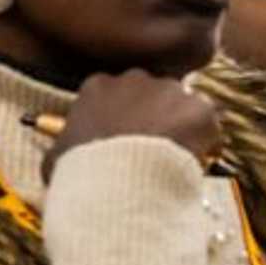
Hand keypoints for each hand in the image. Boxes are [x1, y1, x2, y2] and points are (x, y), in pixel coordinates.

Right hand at [46, 70, 221, 177]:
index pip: (118, 96)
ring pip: (183, 108)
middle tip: (156, 152)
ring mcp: (170, 91)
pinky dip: (206, 144)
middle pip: (153, 95)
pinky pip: (208, 125)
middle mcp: (135, 79)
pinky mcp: (199, 108)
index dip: (126, 121)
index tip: (129, 142)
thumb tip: (58, 159)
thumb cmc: (82, 176)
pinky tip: (194, 163)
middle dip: (157, 120)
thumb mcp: (57, 161)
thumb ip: (62, 150)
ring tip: (175, 162)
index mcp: (98, 87)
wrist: (118, 185)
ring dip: (182, 130)